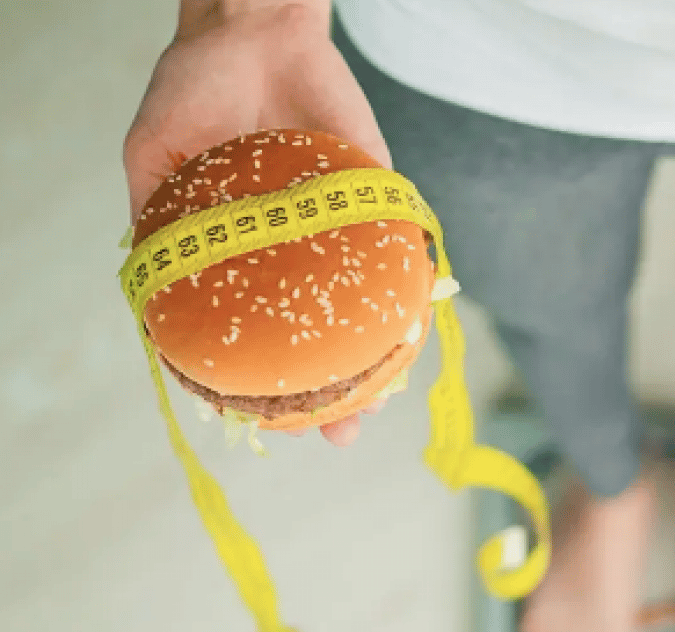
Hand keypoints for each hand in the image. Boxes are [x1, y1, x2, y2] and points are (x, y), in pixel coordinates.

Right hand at [124, 0, 388, 445]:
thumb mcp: (155, 159)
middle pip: (321, 333)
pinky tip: (412, 327)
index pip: (257, 330)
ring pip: (366, 304)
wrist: (254, 26)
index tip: (263, 424)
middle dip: (330, 390)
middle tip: (335, 431)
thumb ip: (156, 221)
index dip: (261, 382)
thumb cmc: (198, 87)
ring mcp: (341, 226)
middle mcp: (298, 248)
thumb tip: (147, 287)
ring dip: (376, 356)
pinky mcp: (378, 192)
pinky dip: (409, 286)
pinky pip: (400, 246)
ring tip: (376, 402)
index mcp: (246, 251)